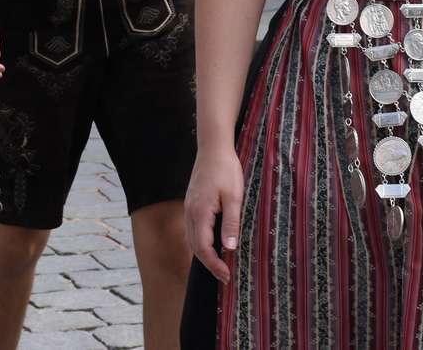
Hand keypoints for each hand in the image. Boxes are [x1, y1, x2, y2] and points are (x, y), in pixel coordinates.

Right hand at [185, 144, 245, 282]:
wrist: (213, 147)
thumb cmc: (226, 169)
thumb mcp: (233, 197)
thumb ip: (230, 223)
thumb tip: (229, 249)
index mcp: (200, 213)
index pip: (204, 249)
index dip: (215, 265)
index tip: (227, 276)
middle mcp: (190, 213)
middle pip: (196, 247)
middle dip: (210, 264)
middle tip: (225, 276)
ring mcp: (189, 208)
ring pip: (193, 239)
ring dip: (205, 254)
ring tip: (220, 264)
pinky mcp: (191, 203)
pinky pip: (193, 229)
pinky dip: (201, 242)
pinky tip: (212, 244)